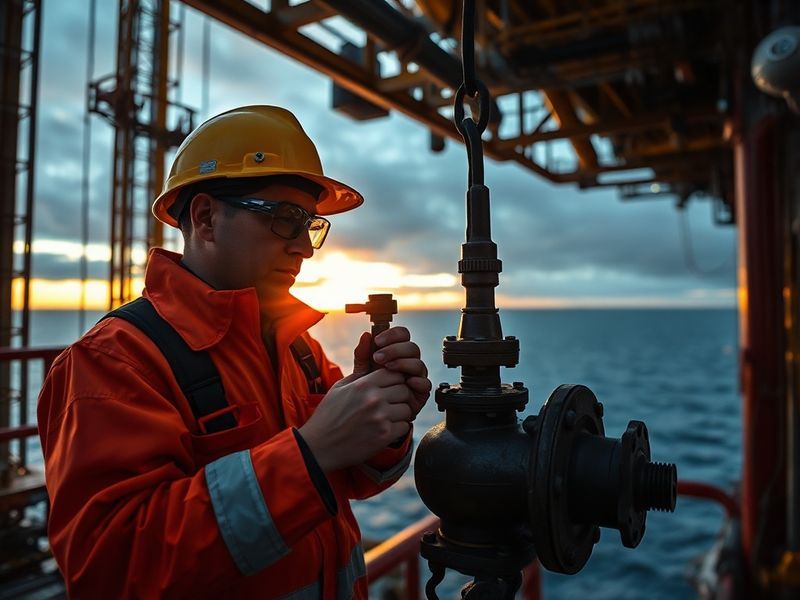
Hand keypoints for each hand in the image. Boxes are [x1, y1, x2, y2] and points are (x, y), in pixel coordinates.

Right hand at [297, 368, 412, 471]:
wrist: (318, 446)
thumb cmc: (328, 416)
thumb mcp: (339, 388)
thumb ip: (359, 375)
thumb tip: (374, 362)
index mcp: (363, 385)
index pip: (395, 373)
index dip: (394, 381)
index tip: (389, 389)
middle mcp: (374, 399)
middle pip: (404, 390)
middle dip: (400, 397)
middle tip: (391, 404)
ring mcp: (380, 418)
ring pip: (407, 409)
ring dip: (400, 414)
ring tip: (388, 418)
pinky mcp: (384, 436)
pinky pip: (405, 427)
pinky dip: (397, 429)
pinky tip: (385, 430)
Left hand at [371, 326, 431, 419]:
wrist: (369, 417)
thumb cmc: (366, 395)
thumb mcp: (361, 374)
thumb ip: (362, 356)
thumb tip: (366, 335)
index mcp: (396, 353)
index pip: (402, 335)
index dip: (393, 335)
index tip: (378, 341)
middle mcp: (408, 363)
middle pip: (412, 348)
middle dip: (395, 349)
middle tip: (378, 357)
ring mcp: (416, 377)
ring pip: (418, 364)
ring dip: (404, 363)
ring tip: (388, 367)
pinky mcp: (420, 393)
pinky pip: (425, 384)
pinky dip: (417, 381)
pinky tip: (406, 381)